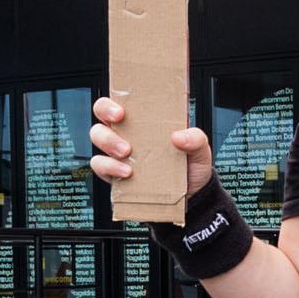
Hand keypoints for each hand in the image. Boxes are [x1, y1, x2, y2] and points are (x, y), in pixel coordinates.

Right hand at [87, 94, 211, 196]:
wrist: (190, 196)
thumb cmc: (191, 166)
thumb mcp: (200, 149)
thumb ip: (195, 138)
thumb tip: (178, 136)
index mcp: (144, 120)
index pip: (120, 100)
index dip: (112, 102)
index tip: (121, 111)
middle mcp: (128, 132)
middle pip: (101, 116)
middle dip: (106, 120)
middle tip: (123, 133)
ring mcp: (118, 152)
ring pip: (97, 138)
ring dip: (108, 144)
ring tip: (127, 155)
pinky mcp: (114, 172)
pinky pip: (100, 165)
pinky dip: (110, 168)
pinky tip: (127, 173)